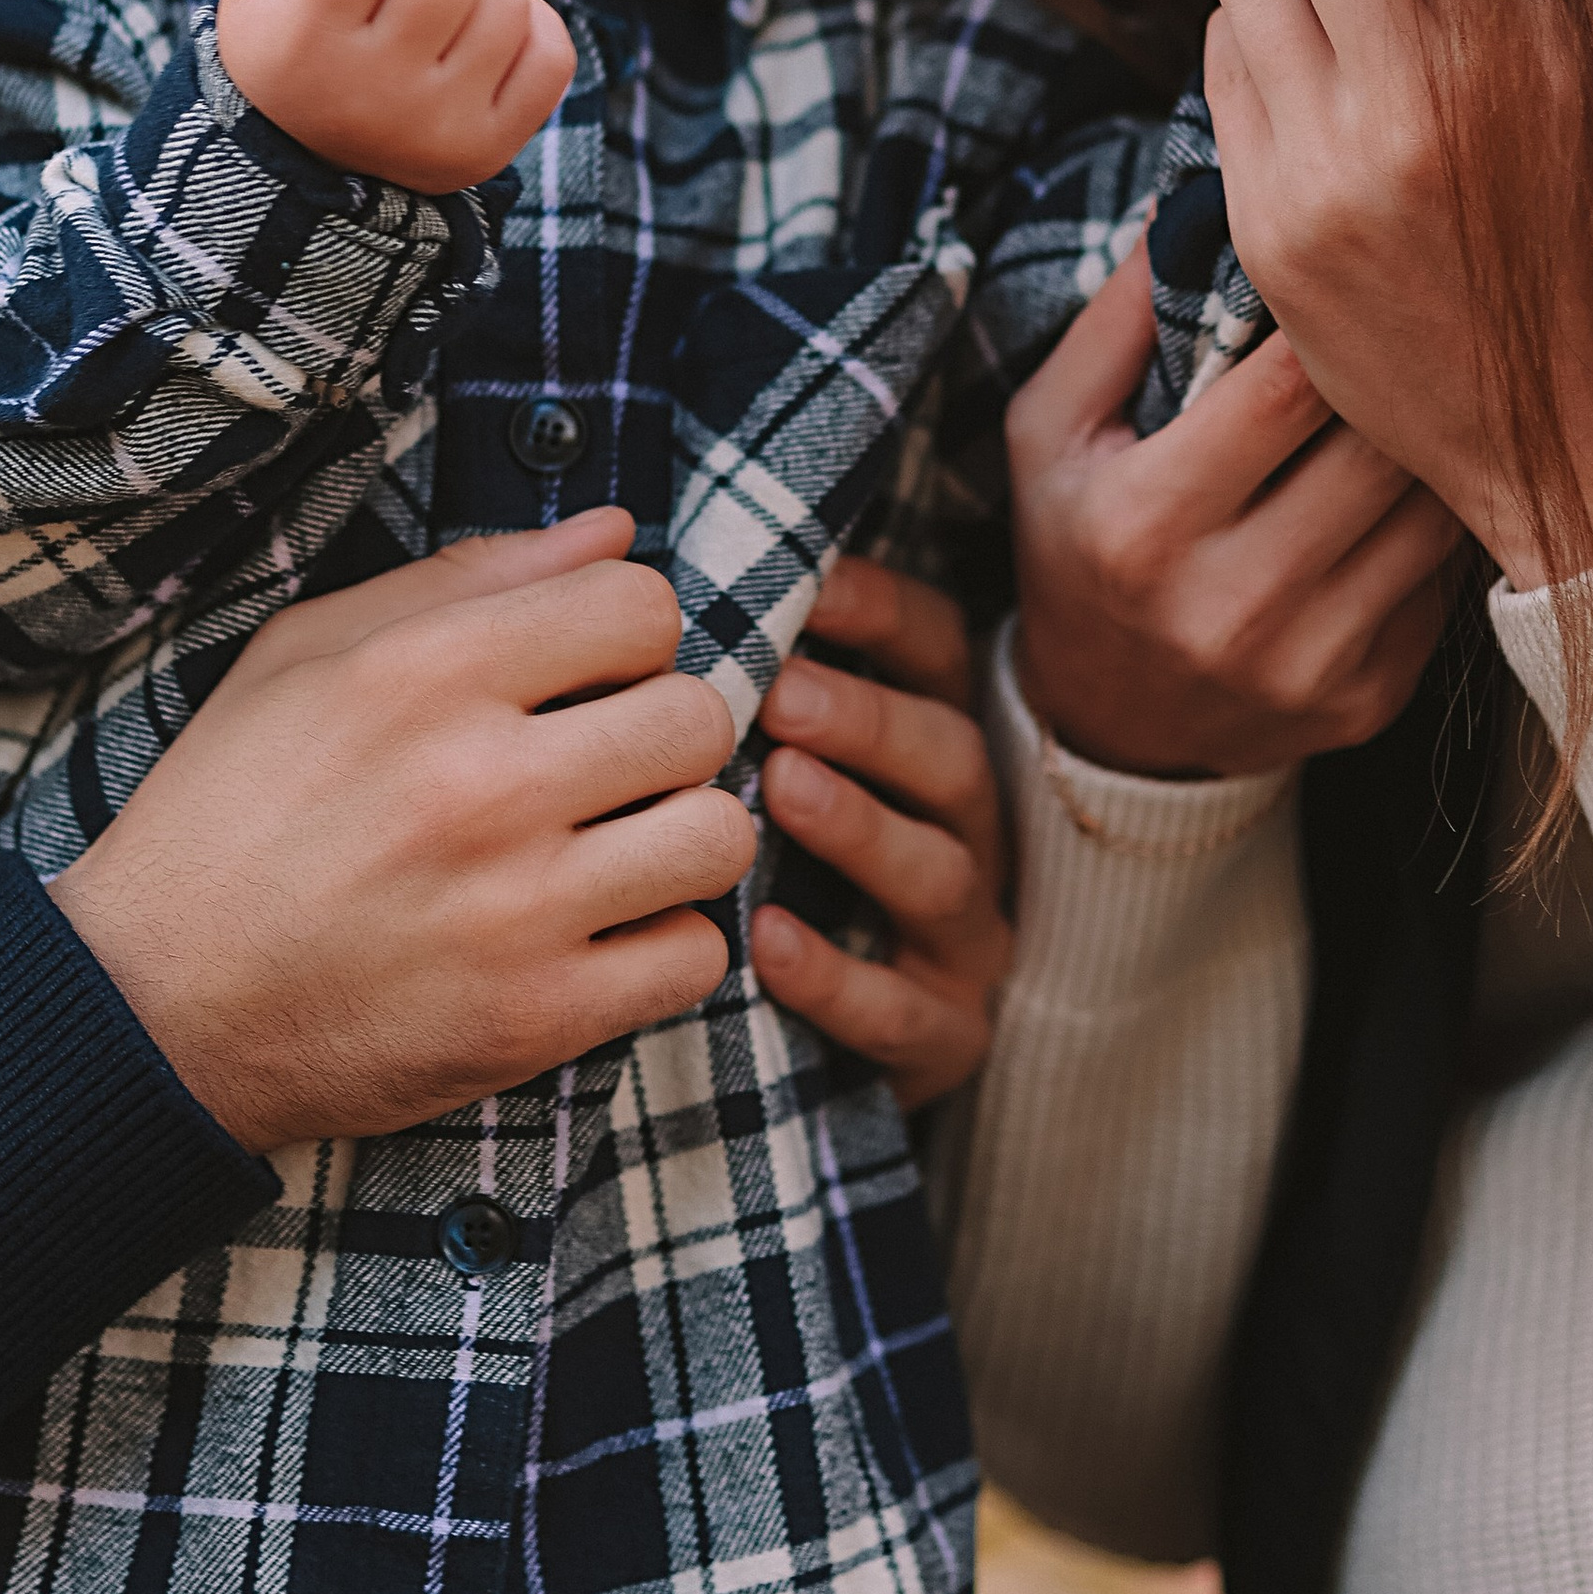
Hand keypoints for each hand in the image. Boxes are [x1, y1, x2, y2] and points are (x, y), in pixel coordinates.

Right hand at [52, 511, 749, 1153]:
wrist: (151, 1007)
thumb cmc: (229, 813)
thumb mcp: (307, 654)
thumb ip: (468, 577)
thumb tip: (612, 529)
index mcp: (424, 673)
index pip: (640, 604)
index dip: (624, 632)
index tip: (585, 672)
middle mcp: (481, 782)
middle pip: (697, 716)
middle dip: (661, 729)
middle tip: (603, 763)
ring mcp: (516, 909)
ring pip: (717, 834)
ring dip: (677, 836)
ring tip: (614, 846)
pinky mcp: (535, 1018)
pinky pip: (694, 956)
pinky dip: (660, 945)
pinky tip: (596, 931)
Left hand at [749, 556, 1010, 1109]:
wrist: (819, 1042)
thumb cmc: (772, 854)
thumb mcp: (770, 750)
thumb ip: (729, 669)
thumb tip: (625, 551)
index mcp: (931, 740)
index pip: (938, 652)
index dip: (884, 613)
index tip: (809, 590)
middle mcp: (967, 829)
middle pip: (950, 757)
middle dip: (869, 720)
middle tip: (783, 694)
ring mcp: (962, 936)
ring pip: (939, 873)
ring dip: (862, 828)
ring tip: (781, 788)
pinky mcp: (945, 1037)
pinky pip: (905, 1012)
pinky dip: (839, 978)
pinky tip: (767, 940)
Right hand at [1009, 236, 1459, 775]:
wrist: (1110, 728)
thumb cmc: (1077, 548)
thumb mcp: (1050, 430)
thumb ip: (1118, 319)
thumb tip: (1195, 199)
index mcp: (1145, 525)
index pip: (1284, 388)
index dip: (1334, 315)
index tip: (1358, 263)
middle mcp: (1230, 605)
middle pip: (1377, 449)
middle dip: (1405, 371)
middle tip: (1419, 311)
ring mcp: (1308, 664)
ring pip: (1432, 515)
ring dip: (1439, 443)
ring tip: (1432, 386)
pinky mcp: (1369, 702)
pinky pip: (1445, 582)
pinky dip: (1441, 522)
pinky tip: (1417, 483)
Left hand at [1204, 0, 1592, 586]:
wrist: (1558, 431)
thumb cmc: (1576, 221)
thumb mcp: (1578, 81)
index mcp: (1540, 40)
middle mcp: (1444, 89)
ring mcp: (1347, 154)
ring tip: (1332, 9)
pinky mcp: (1272, 210)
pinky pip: (1216, 58)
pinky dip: (1243, 43)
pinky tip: (1305, 90)